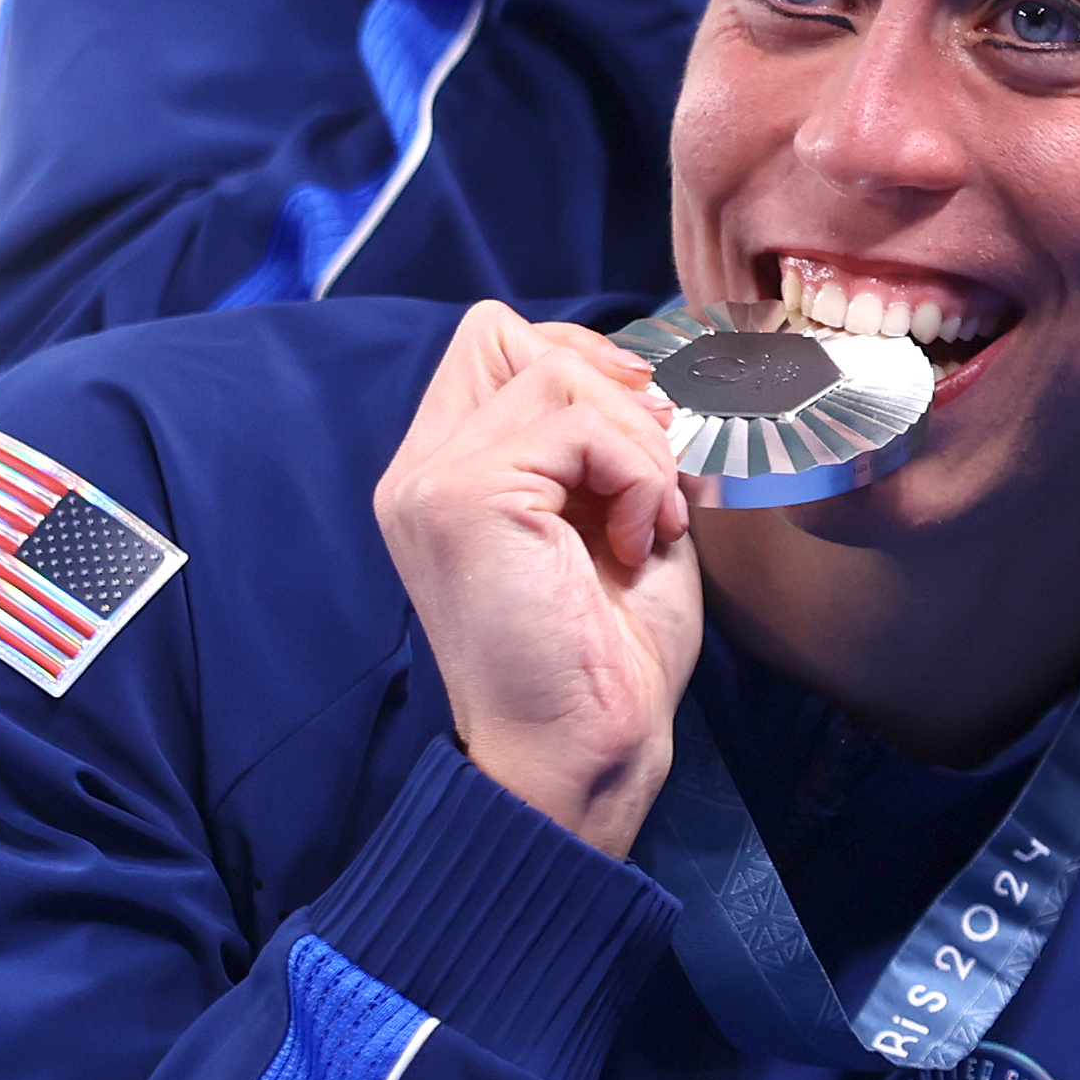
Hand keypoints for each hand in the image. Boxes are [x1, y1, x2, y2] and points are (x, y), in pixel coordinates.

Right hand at [375, 305, 703, 856]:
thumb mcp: (619, 515)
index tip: (647, 442)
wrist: (585, 747)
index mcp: (447, 471)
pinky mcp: (461, 498)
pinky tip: (632, 541)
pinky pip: (578, 424)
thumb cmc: (610, 649)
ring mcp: (429, 480)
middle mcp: (418, 468)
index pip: (495, 339)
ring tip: (644, 523)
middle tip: (653, 473)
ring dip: (638, 444)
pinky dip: (635, 474)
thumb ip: (612, 441)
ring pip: (558, 372)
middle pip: (506, 332)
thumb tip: (661, 369)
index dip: (587, 367)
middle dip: (607, 388)